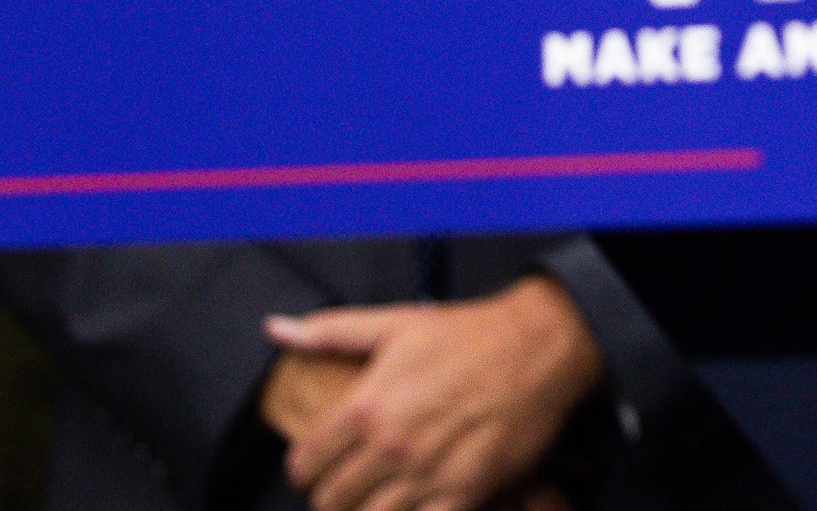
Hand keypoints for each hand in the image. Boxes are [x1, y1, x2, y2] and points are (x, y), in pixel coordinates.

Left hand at [265, 276, 604, 510]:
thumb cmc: (469, 334)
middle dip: (333, 495)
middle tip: (351, 483)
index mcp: (365, 406)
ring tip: (380, 496)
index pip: (304, 464)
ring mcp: (426, 474)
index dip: (304, 469)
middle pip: (329, 502)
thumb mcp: (395, 324)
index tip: (317, 466)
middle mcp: (389, 446)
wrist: (539, 346)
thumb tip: (277, 329)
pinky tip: (414, 503)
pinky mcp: (463, 494)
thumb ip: (330, 332)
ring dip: (369, 510)